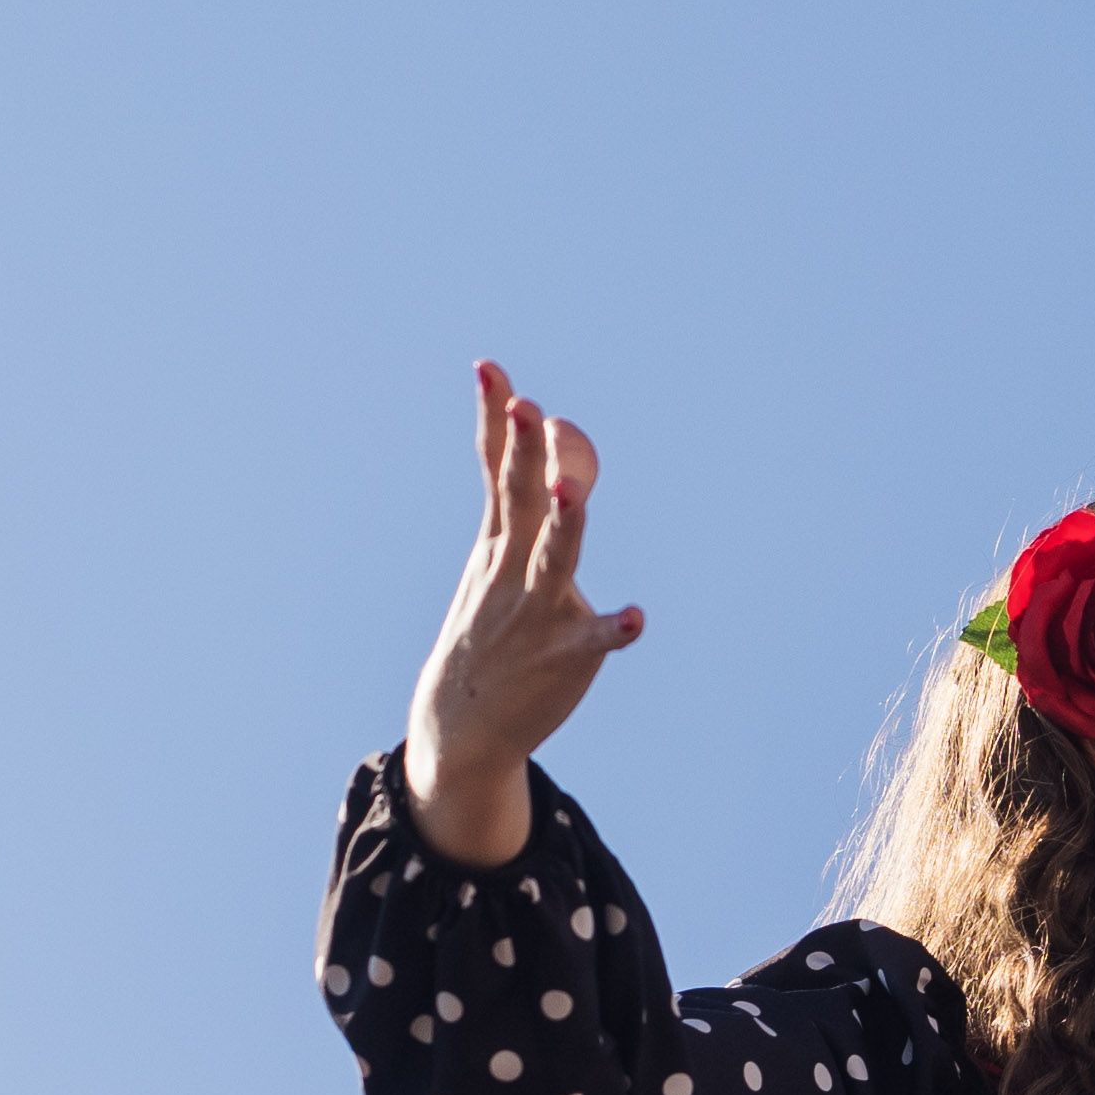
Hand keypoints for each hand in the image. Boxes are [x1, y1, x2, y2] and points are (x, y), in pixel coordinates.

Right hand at [399, 361, 642, 866]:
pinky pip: (592, 638)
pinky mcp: (565, 653)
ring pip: (555, 560)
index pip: (495, 470)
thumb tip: (564, 432)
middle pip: (521, 502)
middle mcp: (512, 568)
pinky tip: (635, 619)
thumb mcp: (502, 556)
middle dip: (525, 454)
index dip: (495, 420)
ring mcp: (537, 610)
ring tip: (571, 493)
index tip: (490, 370)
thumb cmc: (492, 625)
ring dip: (565, 524)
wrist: (460, 724)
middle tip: (530, 409)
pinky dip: (612, 628)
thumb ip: (535, 494)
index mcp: (498, 541)